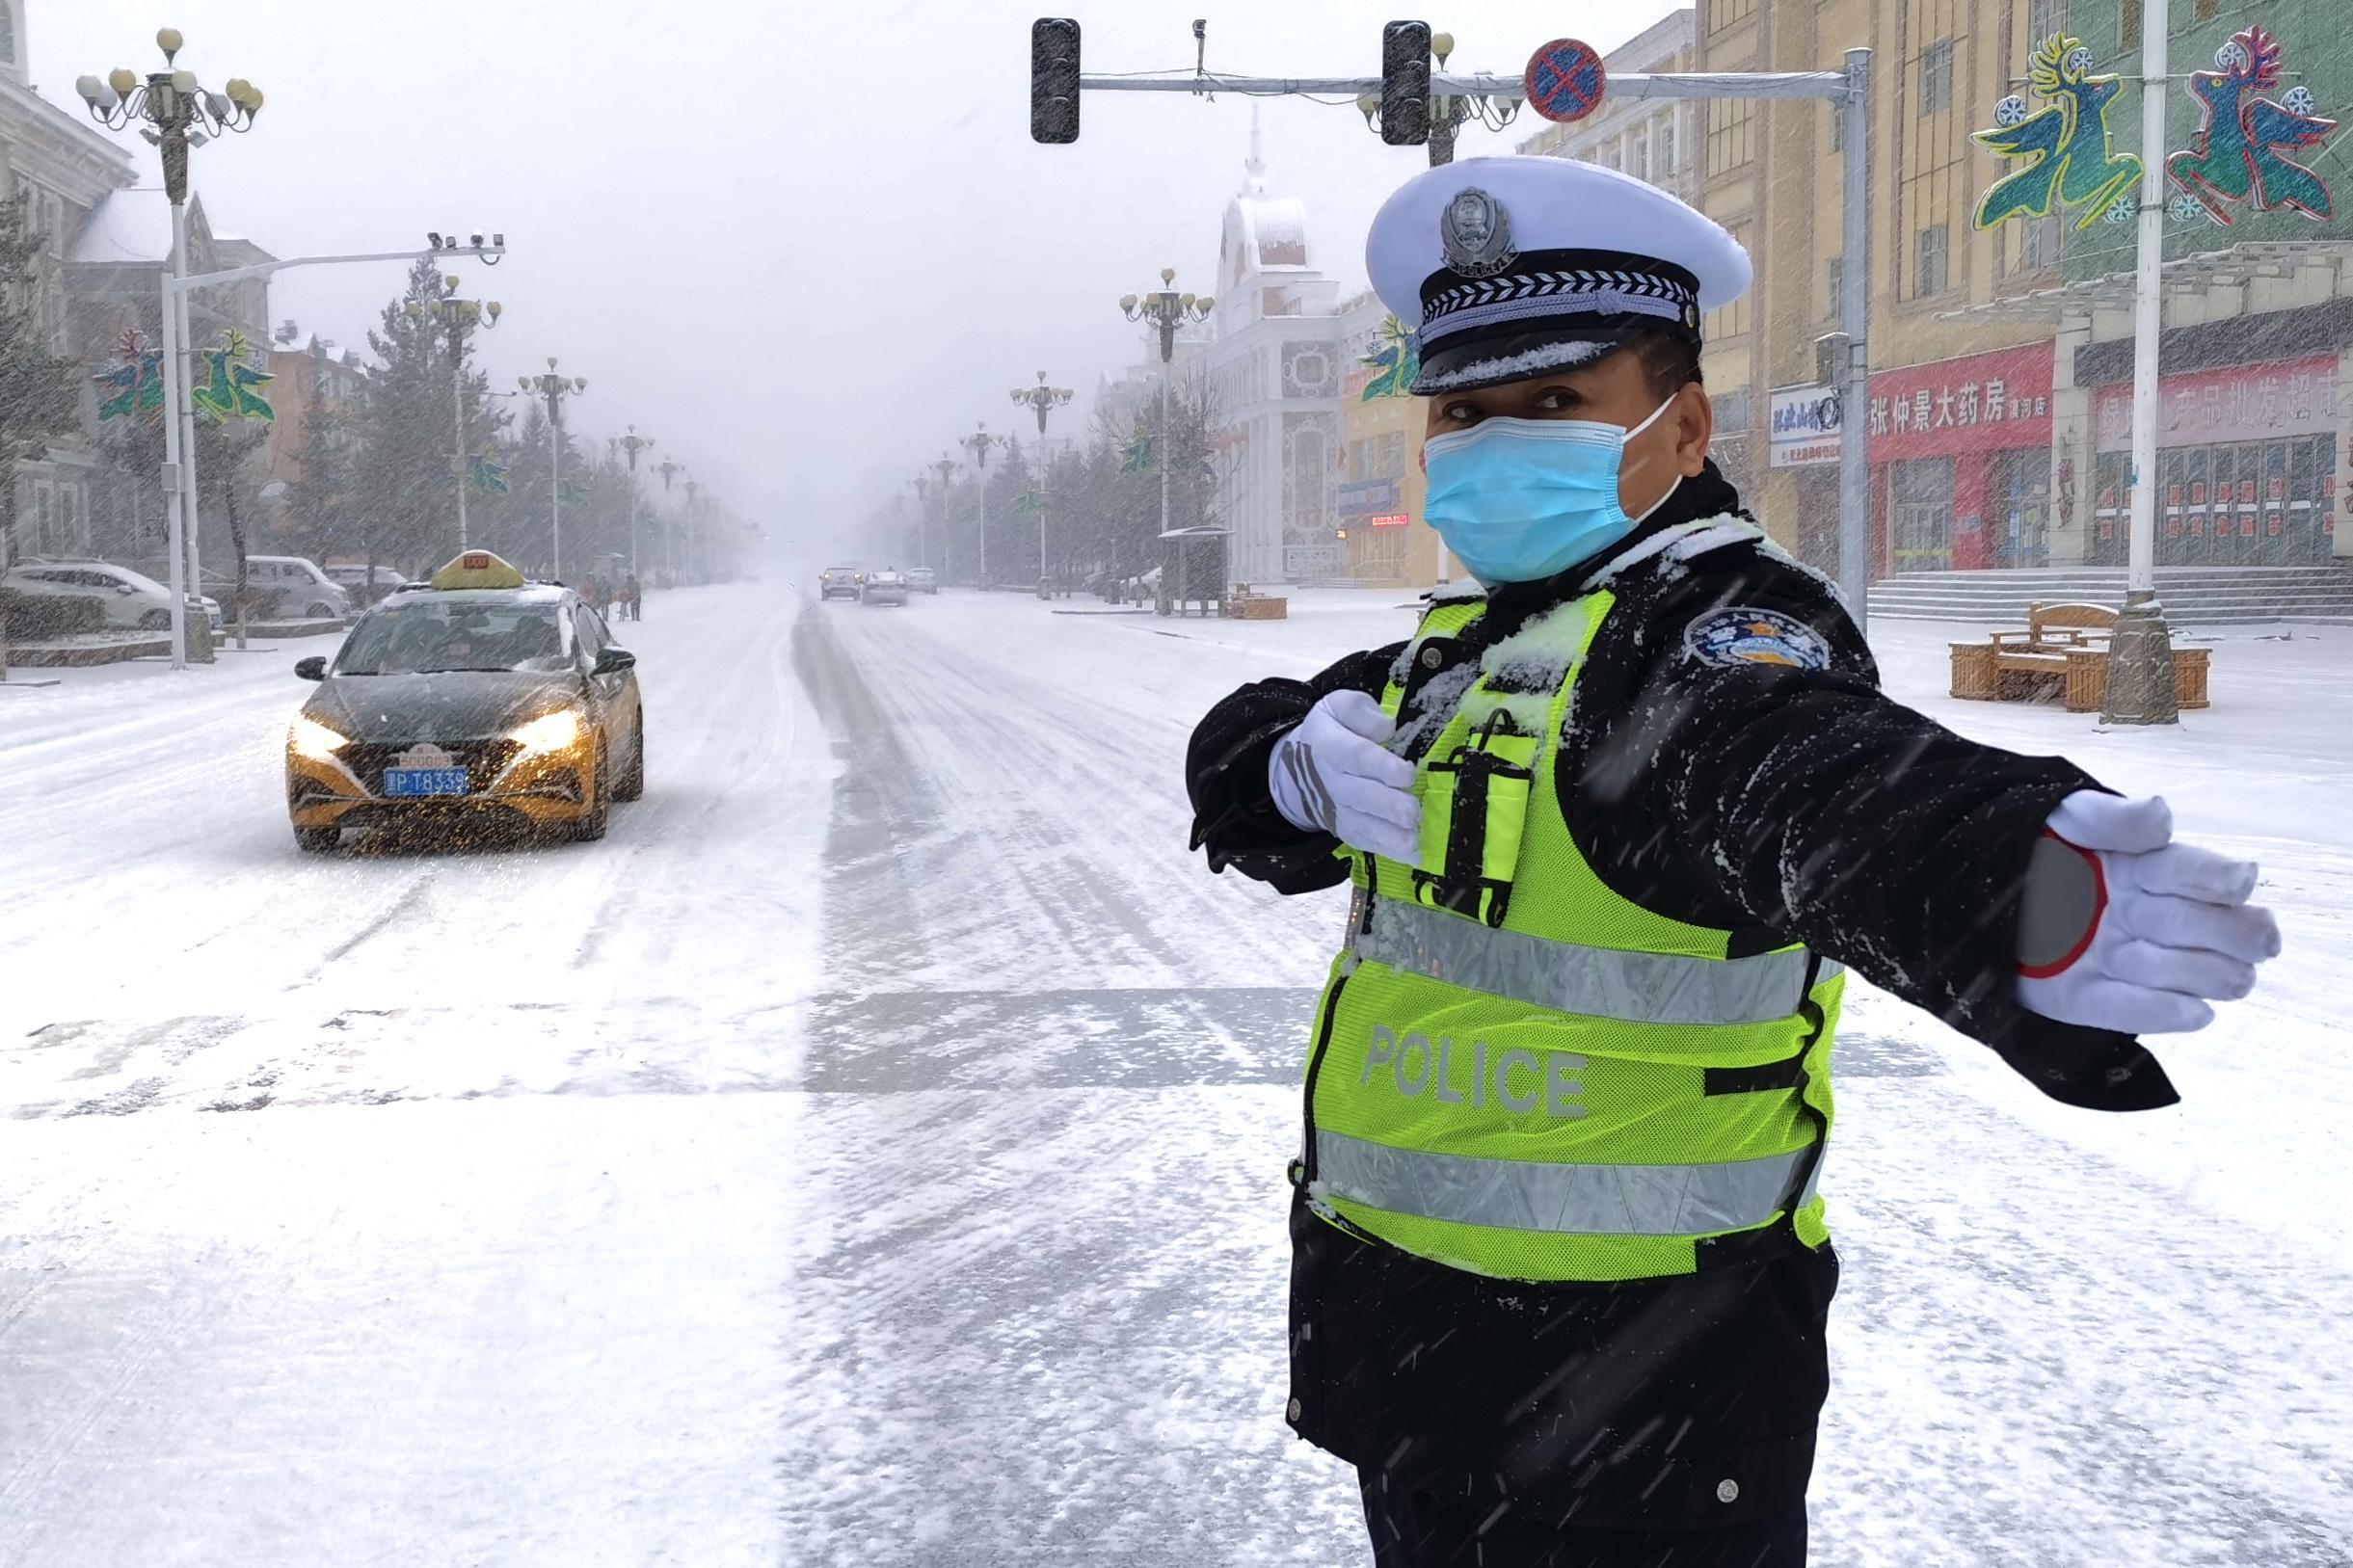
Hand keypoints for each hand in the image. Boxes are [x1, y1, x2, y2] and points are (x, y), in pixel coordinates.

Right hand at [1267, 692, 1420, 861]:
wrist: (1302, 766)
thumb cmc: (1334, 731)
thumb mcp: (1338, 707)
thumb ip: (1359, 711)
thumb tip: (1386, 729)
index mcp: (1329, 744)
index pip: (1355, 756)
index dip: (1380, 767)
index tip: (1407, 773)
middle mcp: (1331, 780)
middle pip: (1359, 795)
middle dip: (1387, 806)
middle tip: (1412, 812)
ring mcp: (1338, 810)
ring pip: (1362, 825)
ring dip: (1389, 835)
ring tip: (1413, 840)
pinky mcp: (1348, 829)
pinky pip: (1368, 842)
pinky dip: (1390, 851)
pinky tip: (1413, 855)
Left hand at [2017, 792, 2281, 1034]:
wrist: (1962, 885)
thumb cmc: (2023, 842)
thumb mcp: (2062, 817)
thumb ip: (2110, 818)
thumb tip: (2161, 814)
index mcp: (2140, 868)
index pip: (2186, 871)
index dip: (2214, 877)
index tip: (2241, 881)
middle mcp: (2139, 915)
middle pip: (2197, 926)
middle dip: (2232, 934)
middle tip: (2260, 942)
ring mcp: (2114, 957)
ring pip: (2176, 972)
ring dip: (2203, 973)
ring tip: (2234, 977)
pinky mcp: (2079, 995)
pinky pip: (2123, 1008)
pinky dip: (2160, 1012)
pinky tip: (2198, 1013)